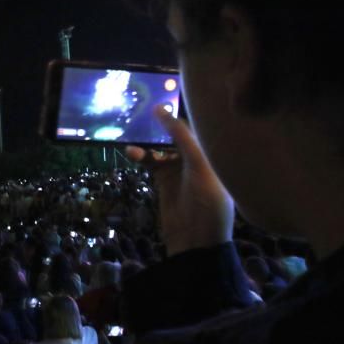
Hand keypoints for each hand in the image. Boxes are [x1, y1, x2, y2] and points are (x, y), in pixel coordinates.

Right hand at [125, 105, 233, 255]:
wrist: (196, 243)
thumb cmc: (208, 204)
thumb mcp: (199, 167)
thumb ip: (183, 138)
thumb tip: (161, 109)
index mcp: (212, 153)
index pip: (194, 127)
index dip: (177, 115)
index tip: (157, 100)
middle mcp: (197, 158)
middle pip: (175, 134)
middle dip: (159, 126)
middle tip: (140, 113)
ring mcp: (179, 168)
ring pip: (160, 146)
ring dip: (146, 143)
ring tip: (133, 144)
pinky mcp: (164, 179)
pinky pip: (150, 161)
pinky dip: (141, 156)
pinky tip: (131, 154)